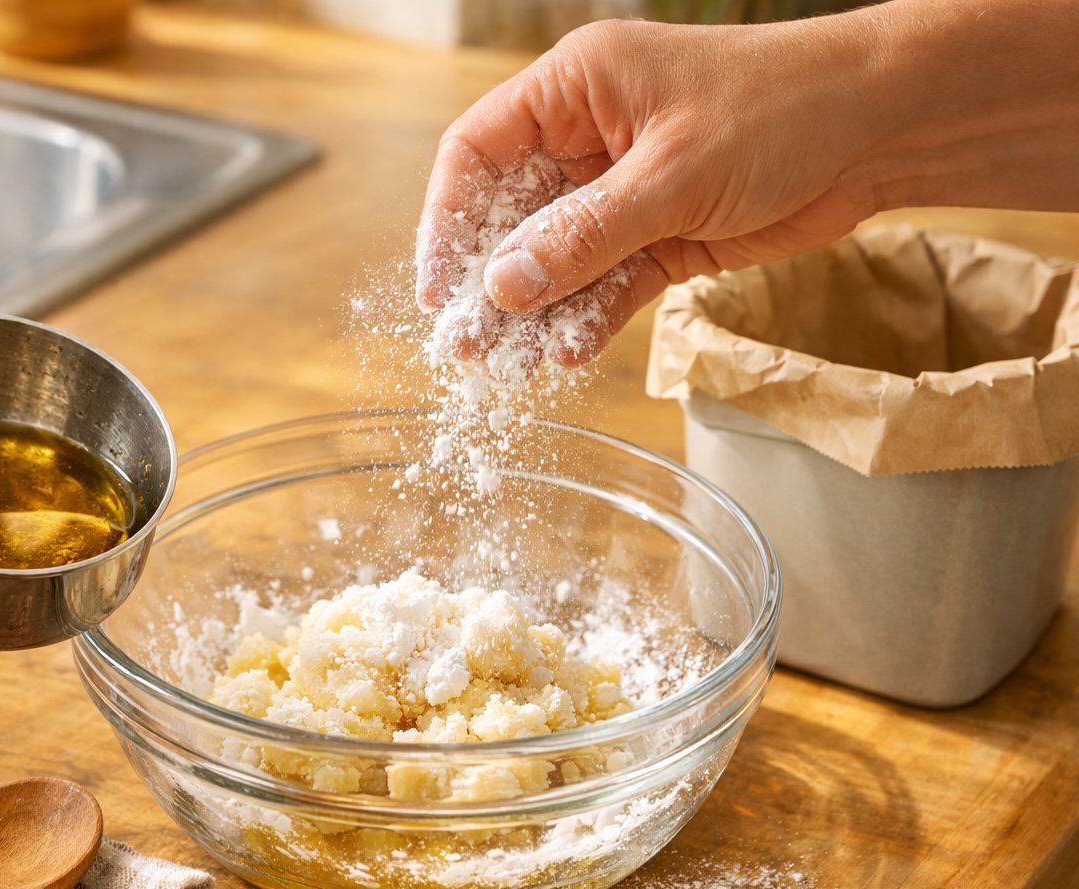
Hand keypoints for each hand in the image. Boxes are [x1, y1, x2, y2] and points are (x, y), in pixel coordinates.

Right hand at [416, 1, 1078, 362]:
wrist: (883, 130)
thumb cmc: (781, 111)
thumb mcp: (670, 175)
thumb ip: (584, 235)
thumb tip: (502, 287)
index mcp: (575, 89)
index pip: (478, 151)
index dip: (447, 219)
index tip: (438, 286)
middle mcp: (589, 137)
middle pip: (511, 214)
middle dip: (490, 281)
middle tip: (465, 345)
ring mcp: (625, 190)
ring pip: (558, 258)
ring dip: (538, 310)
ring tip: (511, 366)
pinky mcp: (662, 234)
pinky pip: (607, 282)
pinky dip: (589, 317)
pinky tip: (567, 353)